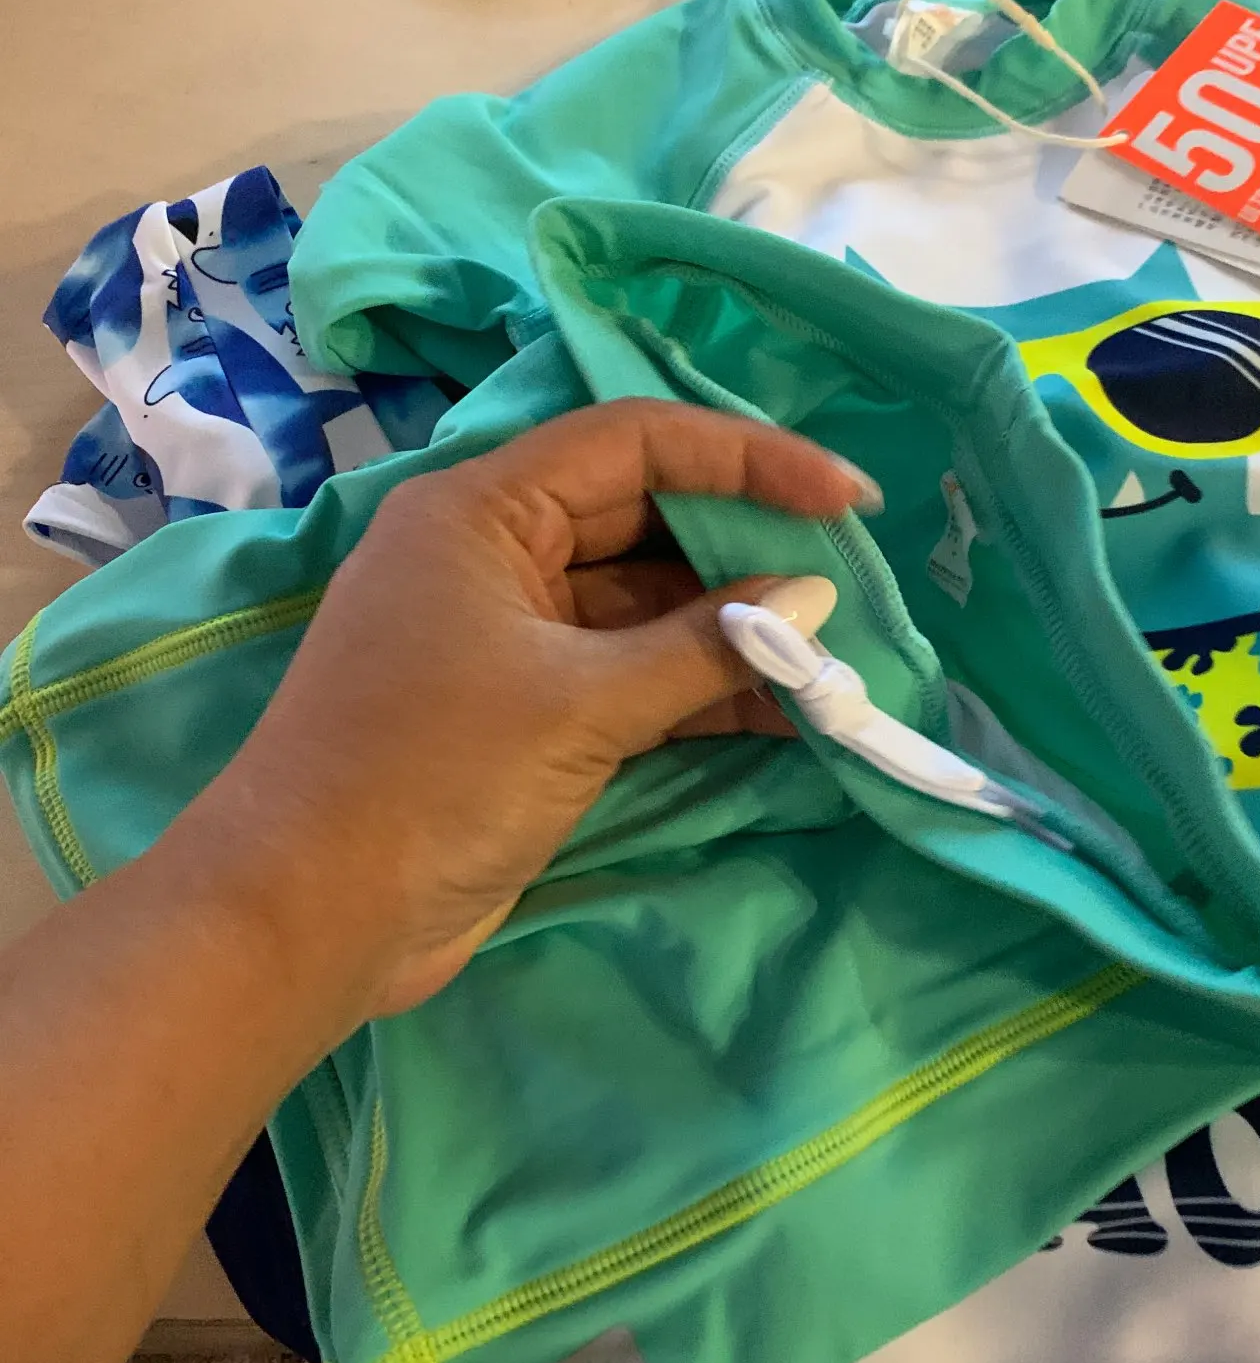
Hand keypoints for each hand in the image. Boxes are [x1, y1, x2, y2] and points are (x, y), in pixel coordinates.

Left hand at [183, 402, 866, 1022]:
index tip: (846, 499)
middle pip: (644, 518)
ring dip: (731, 633)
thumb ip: (702, 646)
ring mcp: (508, 638)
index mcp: (483, 510)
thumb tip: (809, 601)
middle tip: (844, 589)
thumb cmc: (431, 778)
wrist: (310, 919)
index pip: (635, 442)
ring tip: (832, 664)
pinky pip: (628, 675)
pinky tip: (781, 715)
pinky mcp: (522, 713)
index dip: (749, 457)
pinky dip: (696, 691)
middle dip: (746, 553)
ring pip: (643, 606)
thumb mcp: (578, 704)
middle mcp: (494, 555)